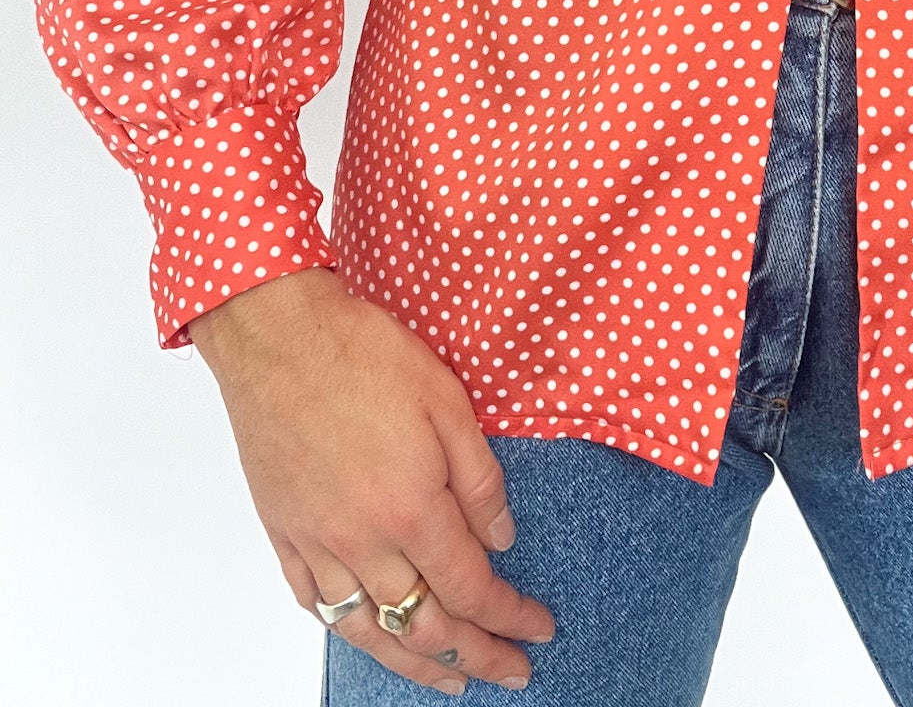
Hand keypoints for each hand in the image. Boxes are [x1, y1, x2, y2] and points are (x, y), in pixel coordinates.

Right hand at [189, 267, 553, 695]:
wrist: (280, 335)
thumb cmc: (362, 354)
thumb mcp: (447, 401)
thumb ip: (479, 479)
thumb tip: (502, 537)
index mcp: (412, 510)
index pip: (471, 588)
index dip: (510, 617)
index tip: (538, 629)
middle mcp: (362, 542)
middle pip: (424, 625)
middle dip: (474, 656)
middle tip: (509, 672)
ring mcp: (317, 543)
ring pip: (368, 632)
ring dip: (414, 664)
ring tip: (449, 679)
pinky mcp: (283, 532)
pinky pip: (315, 603)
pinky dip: (347, 630)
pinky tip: (367, 634)